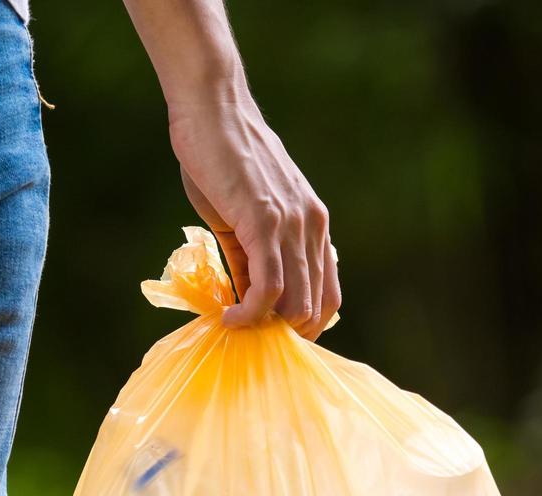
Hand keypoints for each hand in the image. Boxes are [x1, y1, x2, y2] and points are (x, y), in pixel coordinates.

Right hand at [169, 95, 339, 340]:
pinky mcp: (265, 223)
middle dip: (284, 333)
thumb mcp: (245, 214)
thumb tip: (246, 300)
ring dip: (266, 328)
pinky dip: (250, 313)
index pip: (328, 294)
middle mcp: (313, 227)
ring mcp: (292, 225)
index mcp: (314, 226)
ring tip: (236, 329)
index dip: (305, 325)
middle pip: (315, 306)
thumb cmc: (222, 158)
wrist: (213, 110)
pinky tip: (229, 319)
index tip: (274, 337)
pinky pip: (269, 286)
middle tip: (251, 340)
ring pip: (295, 302)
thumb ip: (251, 257)